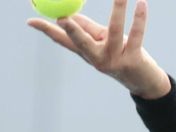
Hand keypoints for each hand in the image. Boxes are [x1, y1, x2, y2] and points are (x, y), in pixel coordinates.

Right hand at [27, 0, 169, 98]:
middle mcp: (98, 58)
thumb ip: (87, 29)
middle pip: (82, 43)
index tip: (31, 21)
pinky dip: (139, 18)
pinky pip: (137, 34)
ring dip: (118, 9)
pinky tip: (141, 4)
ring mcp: (115, 60)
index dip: (47, 31)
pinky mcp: (134, 59)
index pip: (63, 41)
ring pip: (114, 31)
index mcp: (88, 53)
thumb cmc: (122, 56)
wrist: (144, 81)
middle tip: (63, 18)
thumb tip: (69, 15)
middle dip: (72, 31)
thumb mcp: (102, 43)